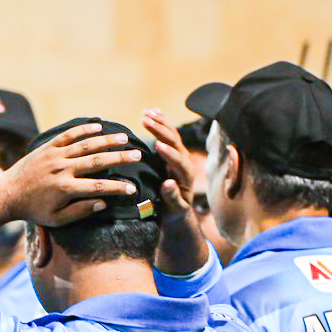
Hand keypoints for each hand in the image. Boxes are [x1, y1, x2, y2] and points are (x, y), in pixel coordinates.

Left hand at [0, 121, 139, 226]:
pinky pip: (68, 136)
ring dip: (106, 141)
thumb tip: (103, 203)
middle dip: (119, 158)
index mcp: (66, 189)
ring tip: (124, 138)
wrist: (6, 195)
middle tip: (138, 155)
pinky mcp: (46, 147)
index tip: (133, 188)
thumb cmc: (33, 210)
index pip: (99, 187)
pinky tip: (98, 126)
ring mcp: (54, 156)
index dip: (117, 188)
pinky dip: (83, 129)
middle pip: (97, 162)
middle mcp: (62, 170)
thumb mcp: (55, 219)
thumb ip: (80, 211)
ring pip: (85, 145)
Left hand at [143, 108, 208, 276]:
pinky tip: (167, 184)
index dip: (161, 123)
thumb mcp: (159, 166)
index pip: (169, 136)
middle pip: (175, 146)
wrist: (173, 220)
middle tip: (148, 120)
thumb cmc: (162, 189)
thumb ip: (156, 146)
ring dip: (170, 156)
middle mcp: (183, 170)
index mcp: (175, 159)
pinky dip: (172, 191)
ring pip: (180, 168)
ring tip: (159, 146)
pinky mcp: (180, 205)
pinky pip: (177, 198)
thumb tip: (149, 114)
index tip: (148, 111)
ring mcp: (184, 187)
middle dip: (163, 132)